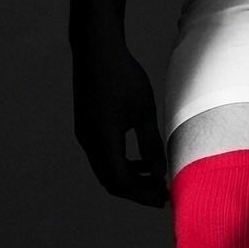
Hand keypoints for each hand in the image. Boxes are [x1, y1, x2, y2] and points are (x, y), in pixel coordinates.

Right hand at [71, 42, 167, 206]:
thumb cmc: (123, 76)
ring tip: (154, 177)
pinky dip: (120, 163)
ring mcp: (84, 135)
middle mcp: (89, 142)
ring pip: (105, 170)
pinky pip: (101, 156)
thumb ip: (150, 143)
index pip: (122, 182)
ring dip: (129, 177)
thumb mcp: (143, 110)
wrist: (96, 50)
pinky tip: (140, 159)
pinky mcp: (85, 127)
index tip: (164, 197)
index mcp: (102, 141)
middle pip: (111, 181)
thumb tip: (160, 172)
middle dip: (136, 191)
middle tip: (160, 193)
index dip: (143, 194)